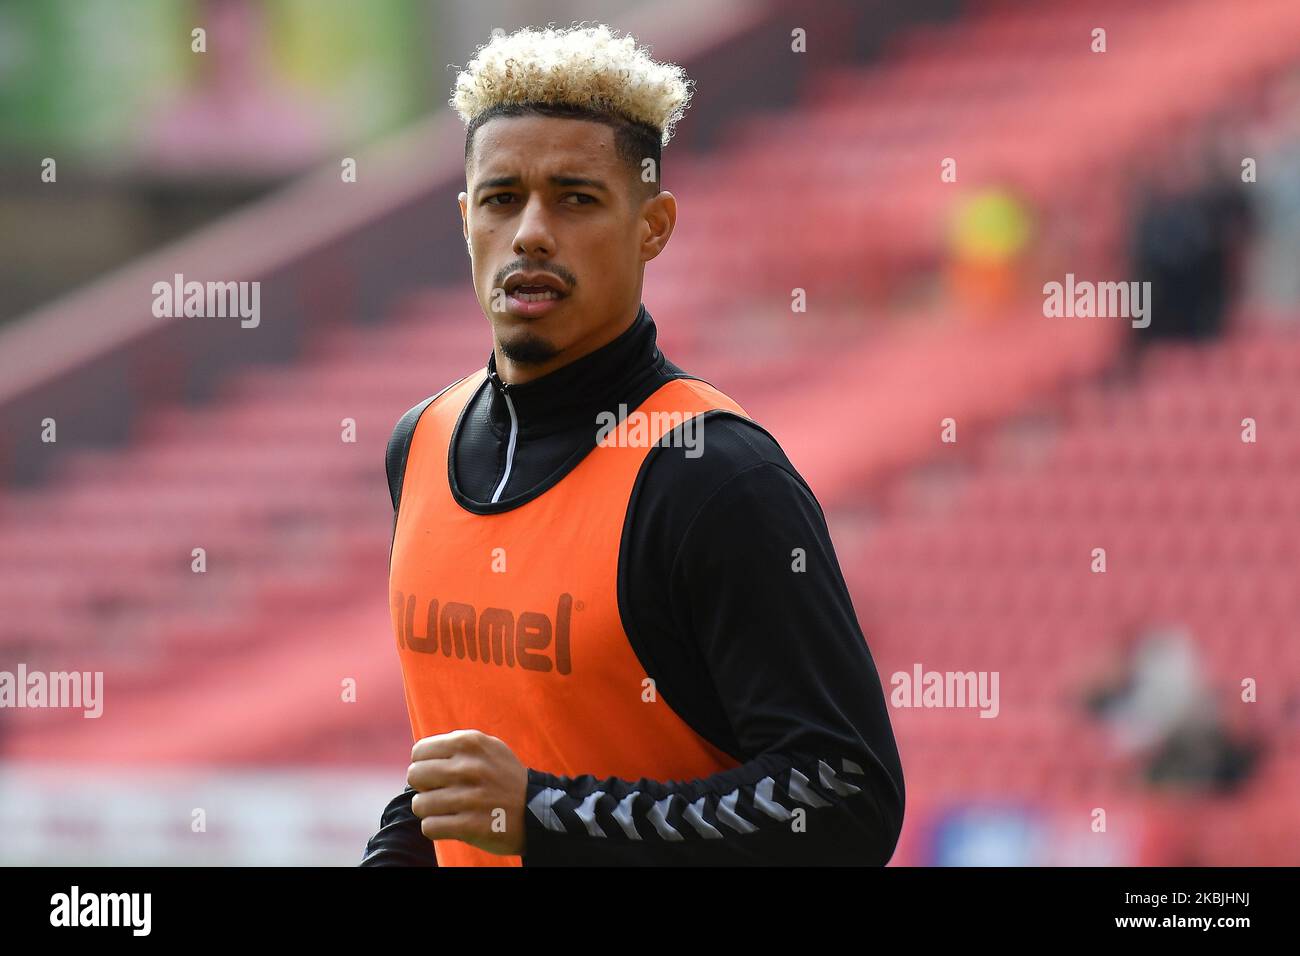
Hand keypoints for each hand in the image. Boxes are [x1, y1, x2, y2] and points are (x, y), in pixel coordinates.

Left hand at [407, 729, 527, 854]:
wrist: (535, 810)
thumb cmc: (504, 778)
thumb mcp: (487, 748)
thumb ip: (456, 745)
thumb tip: (418, 755)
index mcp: (471, 742)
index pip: (419, 752)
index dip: (424, 765)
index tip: (436, 774)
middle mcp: (470, 766)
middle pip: (415, 776)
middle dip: (423, 787)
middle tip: (440, 792)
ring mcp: (471, 797)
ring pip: (420, 804)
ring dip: (429, 810)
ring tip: (446, 809)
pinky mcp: (471, 825)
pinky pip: (430, 827)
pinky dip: (435, 827)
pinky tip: (450, 823)